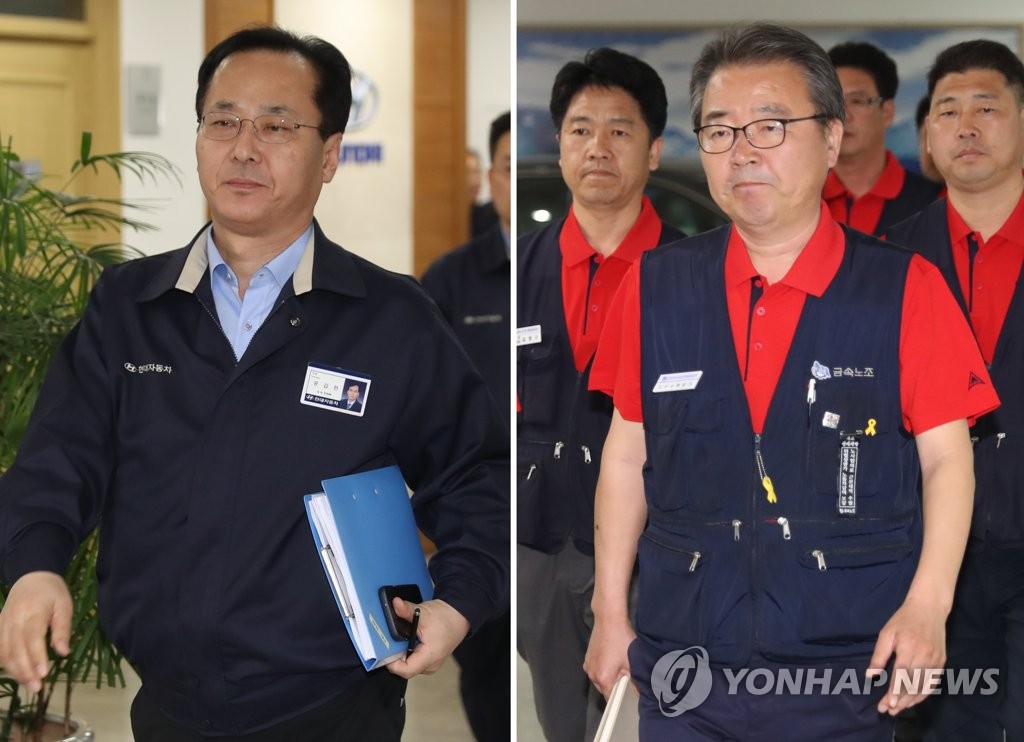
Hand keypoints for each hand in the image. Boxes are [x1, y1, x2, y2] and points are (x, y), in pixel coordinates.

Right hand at [0, 571, 71, 692]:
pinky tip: (16, 674)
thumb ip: (63, 629)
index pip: (32, 638)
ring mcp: (3, 624)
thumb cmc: (52, 592)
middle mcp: (14, 619)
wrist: (31, 577)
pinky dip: (5, 663)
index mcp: (33, 611)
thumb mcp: (65, 605)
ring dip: (15, 671)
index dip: (37, 657)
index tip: (44, 674)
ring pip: (4, 652)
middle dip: (25, 671)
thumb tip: (63, 652)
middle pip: (16, 649)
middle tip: (37, 688)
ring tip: (29, 684)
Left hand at [385, 598, 469, 678]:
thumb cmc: (445, 617)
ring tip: (400, 639)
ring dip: (402, 653)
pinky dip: (408, 652)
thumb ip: (407, 610)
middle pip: (405, 668)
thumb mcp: (424, 612)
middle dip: (395, 655)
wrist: (460, 616)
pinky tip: (407, 641)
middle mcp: (430, 665)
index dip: (392, 663)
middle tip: (389, 641)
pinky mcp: (430, 660)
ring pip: (409, 665)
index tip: (384, 651)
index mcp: (430, 656)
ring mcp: (431, 664)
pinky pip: (414, 661)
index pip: (406, 670)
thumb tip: (395, 603)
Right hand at [584, 614, 635, 698]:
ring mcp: (588, 665)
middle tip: (626, 675)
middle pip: (604, 689)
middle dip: (615, 686)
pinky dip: (603, 669)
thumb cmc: (621, 639)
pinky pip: (596, 670)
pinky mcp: (587, 658)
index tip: (628, 694)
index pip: (611, 698)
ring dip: (608, 677)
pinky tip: (611, 658)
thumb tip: (639, 693)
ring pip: (600, 679)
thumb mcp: (632, 661)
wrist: (609, 619)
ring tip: (619, 665)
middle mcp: (592, 674)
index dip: (621, 698)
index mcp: (603, 678)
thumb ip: (635, 681)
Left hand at [867, 595, 945, 714]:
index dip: (894, 693)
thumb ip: (879, 656)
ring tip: (899, 709)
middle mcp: (924, 658)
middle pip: (912, 685)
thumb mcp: (886, 634)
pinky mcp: (941, 662)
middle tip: (888, 711)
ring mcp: (935, 661)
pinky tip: (914, 701)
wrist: (929, 609)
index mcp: (909, 649)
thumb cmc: (903, 620)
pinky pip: (933, 683)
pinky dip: (924, 694)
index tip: (886, 705)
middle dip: (900, 701)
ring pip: (923, 687)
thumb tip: (870, 676)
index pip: (901, 677)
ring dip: (911, 701)